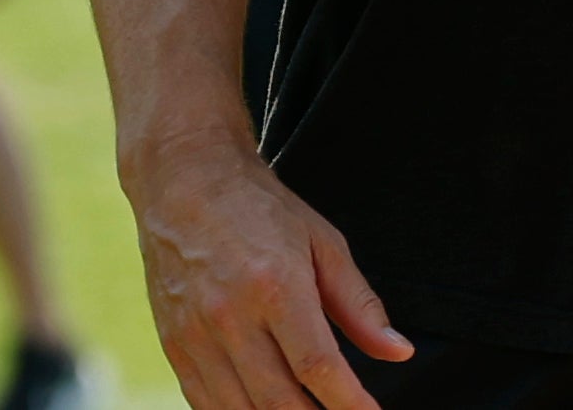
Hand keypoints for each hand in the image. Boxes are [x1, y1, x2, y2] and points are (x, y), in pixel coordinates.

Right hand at [127, 131, 410, 409]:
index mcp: (275, 287)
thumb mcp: (324, 244)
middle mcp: (230, 318)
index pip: (317, 366)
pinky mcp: (173, 347)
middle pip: (278, 399)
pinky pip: (204, 403)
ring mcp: (195, 337)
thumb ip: (360, 305)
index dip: (348, 402)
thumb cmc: (261, 210)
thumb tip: (398, 351)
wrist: (185, 184)